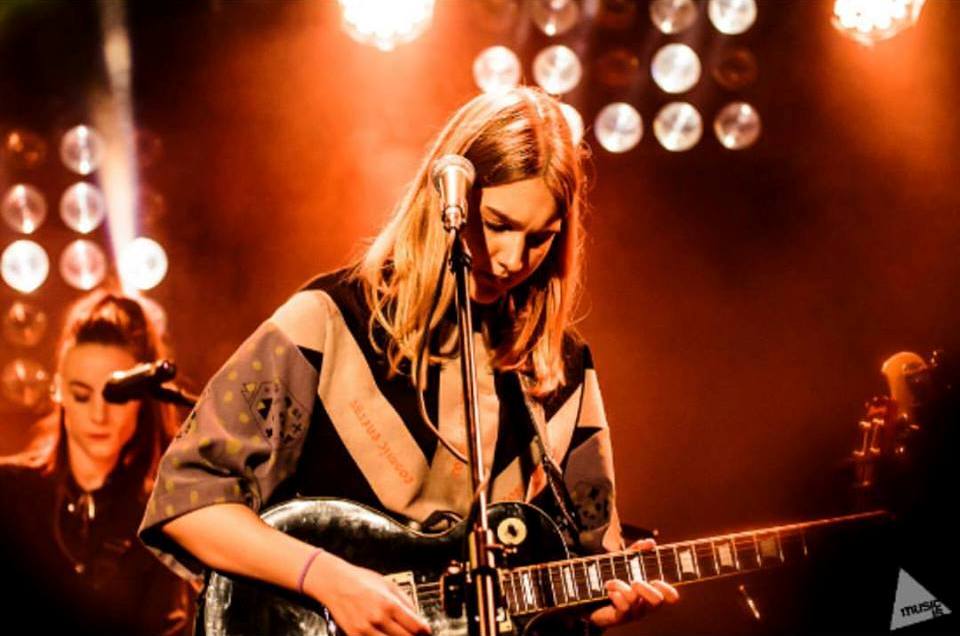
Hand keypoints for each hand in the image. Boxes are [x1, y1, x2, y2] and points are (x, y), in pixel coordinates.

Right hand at [305, 553, 430, 635]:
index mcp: (389, 604)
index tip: (426, 632)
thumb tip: (418, 616)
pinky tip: (385, 634)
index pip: (416, 627)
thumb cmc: (361, 580)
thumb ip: (405, 601)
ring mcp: (365, 630)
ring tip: (400, 633)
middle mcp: (378, 619)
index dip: (425, 632)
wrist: (334, 583)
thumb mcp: (388, 584)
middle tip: (416, 634)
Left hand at [588, 539, 679, 628]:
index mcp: (651, 591)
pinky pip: (623, 607)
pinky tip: (609, 591)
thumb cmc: (615, 578)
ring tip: (611, 582)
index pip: (671, 596)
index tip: (656, 581)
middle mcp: (646, 604)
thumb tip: (650, 542)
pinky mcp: (620, 617)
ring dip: (620, 585)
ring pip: (635, 600)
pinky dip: (615, 595)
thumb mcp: (625, 562)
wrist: (592, 597)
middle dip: (646, 589)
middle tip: (634, 582)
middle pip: (657, 601)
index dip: (668, 589)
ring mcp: (634, 612)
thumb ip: (637, 551)